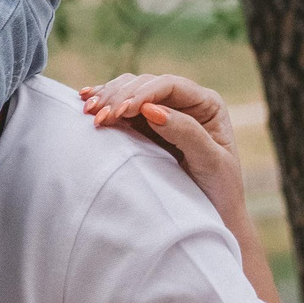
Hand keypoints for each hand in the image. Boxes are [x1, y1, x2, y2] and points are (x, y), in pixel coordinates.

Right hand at [77, 73, 247, 225]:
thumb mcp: (210, 162)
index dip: (143, 93)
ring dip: (106, 98)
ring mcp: (162, 112)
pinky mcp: (145, 127)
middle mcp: (184, 102)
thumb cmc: (218, 191)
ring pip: (129, 91)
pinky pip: (121, 107)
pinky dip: (103, 103)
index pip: (169, 85)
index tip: (122, 112)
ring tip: (88, 111)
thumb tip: (151, 109)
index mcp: (206, 104)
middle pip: (145, 85)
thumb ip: (186, 133)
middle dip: (119, 97)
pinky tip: (86, 101)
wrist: (211, 217)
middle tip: (98, 117)